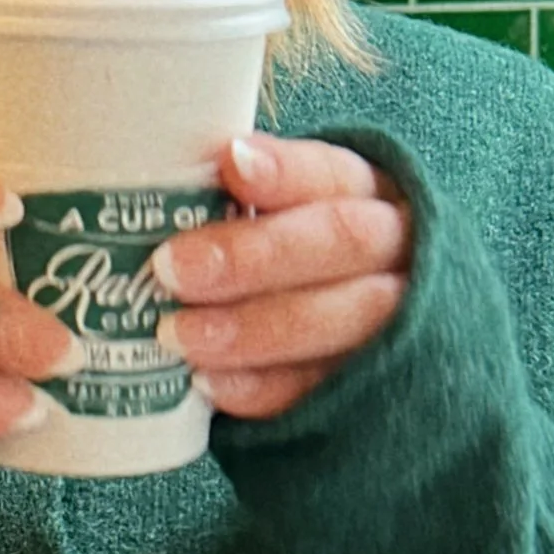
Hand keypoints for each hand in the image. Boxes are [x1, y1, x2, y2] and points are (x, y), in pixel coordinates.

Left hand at [151, 133, 414, 421]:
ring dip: (256, 329)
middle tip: (171, 269)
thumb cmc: (300, 262)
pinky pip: (328, 389)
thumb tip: (152, 184)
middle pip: (342, 242)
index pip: (332, 173)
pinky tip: (210, 385)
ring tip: (180, 337)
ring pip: (345, 319)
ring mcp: (400, 321)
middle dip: (256, 256)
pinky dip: (266, 388)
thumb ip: (240, 204)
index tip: (230, 164)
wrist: (381, 340)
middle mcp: (395, 250)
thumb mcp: (288, 220)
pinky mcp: (379, 387)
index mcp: (369, 194)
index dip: (285, 171)